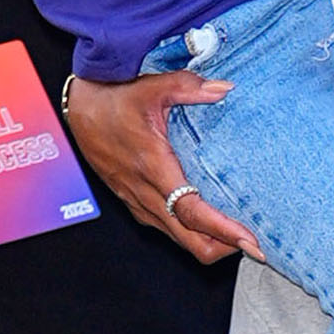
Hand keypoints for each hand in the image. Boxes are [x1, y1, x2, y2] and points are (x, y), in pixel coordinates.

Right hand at [64, 70, 261, 264]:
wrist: (79, 107)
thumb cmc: (114, 98)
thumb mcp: (153, 86)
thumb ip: (189, 88)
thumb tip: (224, 89)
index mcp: (153, 167)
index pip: (192, 213)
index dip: (224, 231)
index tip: (251, 242)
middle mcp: (144, 192)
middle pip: (189, 240)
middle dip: (224, 247)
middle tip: (254, 245)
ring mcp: (136, 201)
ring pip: (178, 239)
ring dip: (209, 242)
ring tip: (238, 236)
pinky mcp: (132, 201)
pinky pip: (166, 228)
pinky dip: (191, 232)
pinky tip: (208, 222)